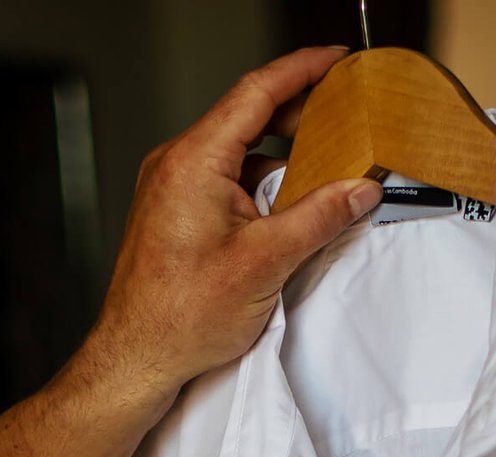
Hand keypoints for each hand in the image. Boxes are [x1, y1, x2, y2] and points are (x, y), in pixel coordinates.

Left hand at [79, 47, 385, 407]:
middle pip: (247, 118)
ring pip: (239, 153)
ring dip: (282, 158)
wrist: (136, 358)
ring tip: (328, 167)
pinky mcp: (174, 211)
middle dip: (299, 114)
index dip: (301, 70)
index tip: (336, 59)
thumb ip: (320, 217)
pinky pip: (225, 180)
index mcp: (193, 161)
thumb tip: (359, 190)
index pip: (255, 93)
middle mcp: (176, 164)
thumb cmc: (181, 315)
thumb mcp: (266, 262)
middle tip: (344, 113)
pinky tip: (291, 207)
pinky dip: (261, 185)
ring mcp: (171, 186)